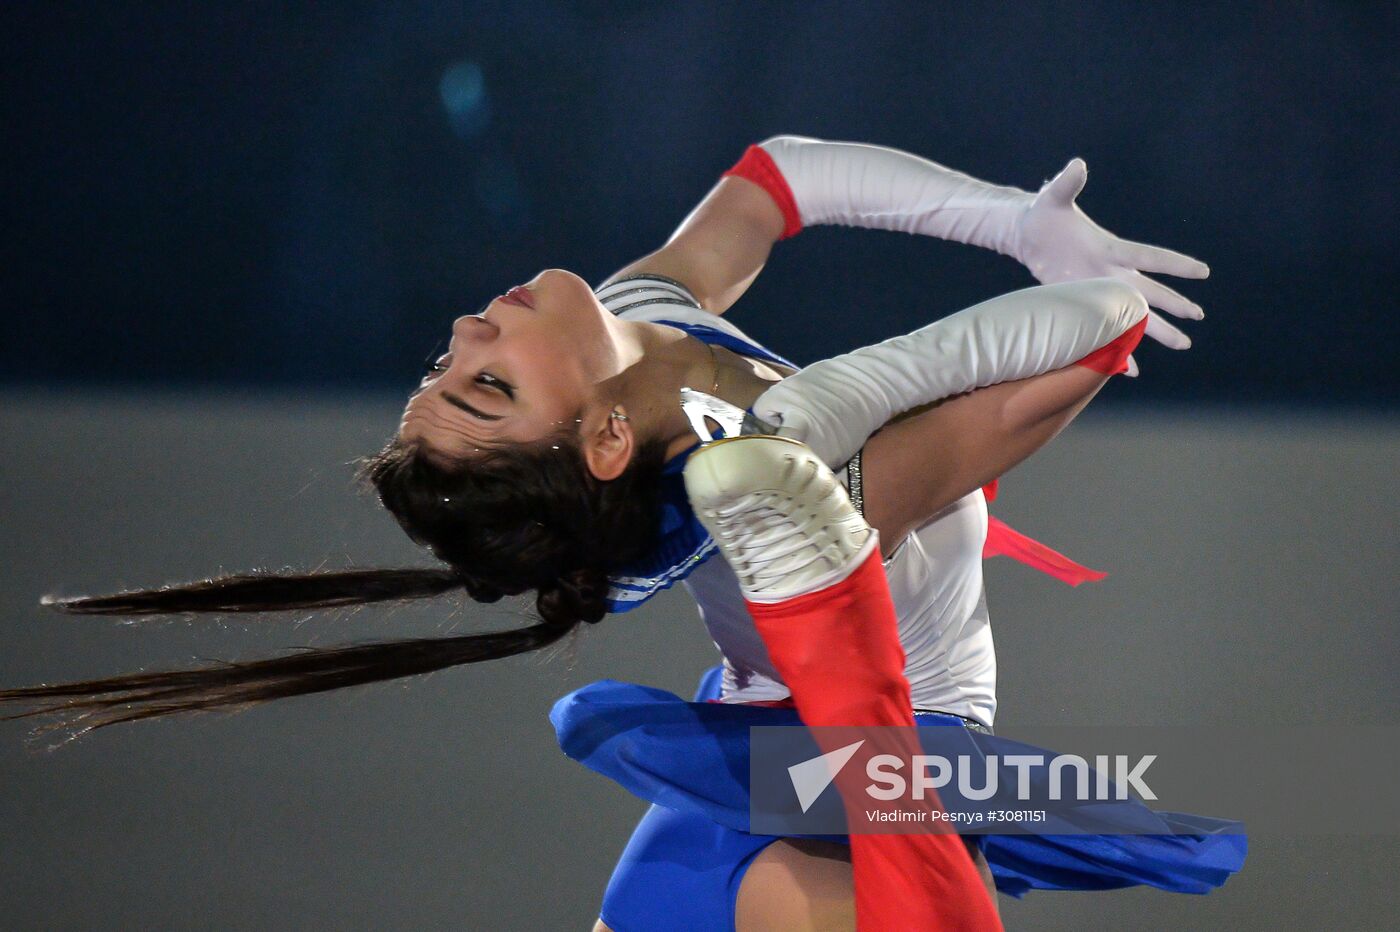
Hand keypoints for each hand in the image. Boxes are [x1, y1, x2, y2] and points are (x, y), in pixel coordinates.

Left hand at [1014, 159, 1208, 366]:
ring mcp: (1098, 290)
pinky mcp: (1083, 304)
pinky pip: (1105, 329)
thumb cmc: (1043, 213)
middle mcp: (1110, 272)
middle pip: (1149, 292)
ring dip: (1157, 330)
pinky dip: (1117, 349)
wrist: (1028, 234)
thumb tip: (1076, 165)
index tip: (1204, 272)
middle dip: (1175, 304)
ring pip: (1135, 314)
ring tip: (1184, 344)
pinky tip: (1130, 369)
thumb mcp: (1052, 198)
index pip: (1148, 257)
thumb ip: (1066, 184)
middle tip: (1200, 316)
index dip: (1174, 264)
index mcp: (1109, 248)